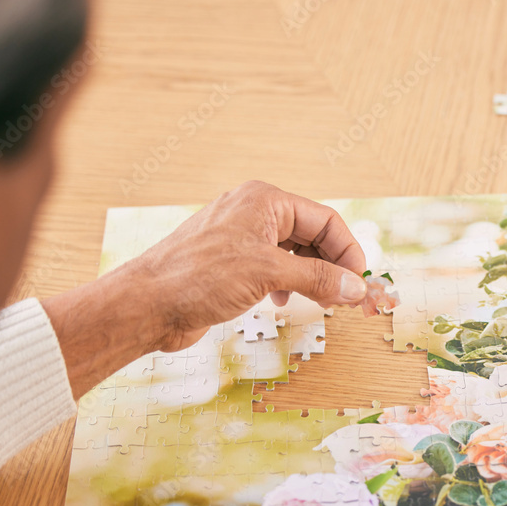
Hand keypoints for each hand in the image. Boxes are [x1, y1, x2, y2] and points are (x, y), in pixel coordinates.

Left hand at [123, 180, 367, 351]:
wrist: (147, 305)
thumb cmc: (198, 277)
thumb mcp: (268, 274)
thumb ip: (317, 277)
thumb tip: (354, 286)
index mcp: (264, 201)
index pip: (325, 220)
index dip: (347, 251)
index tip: (359, 282)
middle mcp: (254, 213)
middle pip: (312, 236)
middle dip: (333, 266)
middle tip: (349, 298)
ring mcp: (241, 238)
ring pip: (294, 254)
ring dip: (313, 278)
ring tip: (321, 302)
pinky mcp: (231, 264)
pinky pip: (274, 269)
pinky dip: (288, 285)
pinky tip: (284, 302)